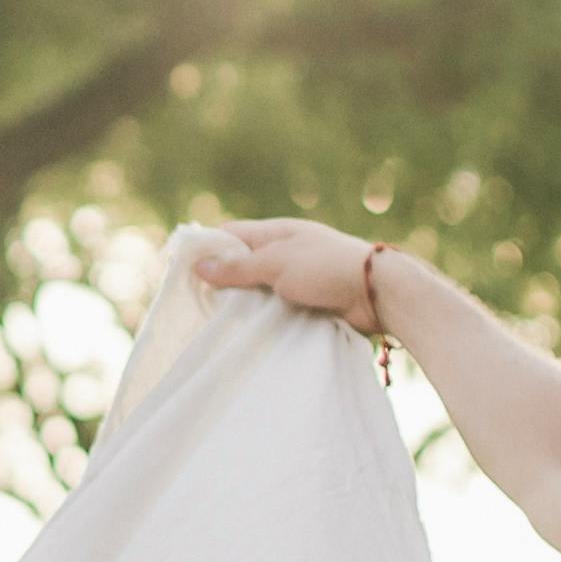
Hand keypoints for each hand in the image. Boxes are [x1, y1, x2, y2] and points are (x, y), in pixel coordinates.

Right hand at [190, 217, 391, 330]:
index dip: (206, 249)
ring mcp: (298, 277)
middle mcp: (285, 251)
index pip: (231, 235)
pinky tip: (248, 330)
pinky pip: (276, 307)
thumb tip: (199, 265)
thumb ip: (237, 267)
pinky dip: (263, 316)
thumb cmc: (326, 269)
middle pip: (242, 263)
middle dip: (221, 281)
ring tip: (218, 320)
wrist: (377, 293)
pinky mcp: (308, 300)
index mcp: (277, 232)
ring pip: (258, 288)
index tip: (183, 271)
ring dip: (242, 303)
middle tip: (197, 302)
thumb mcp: (276, 264)